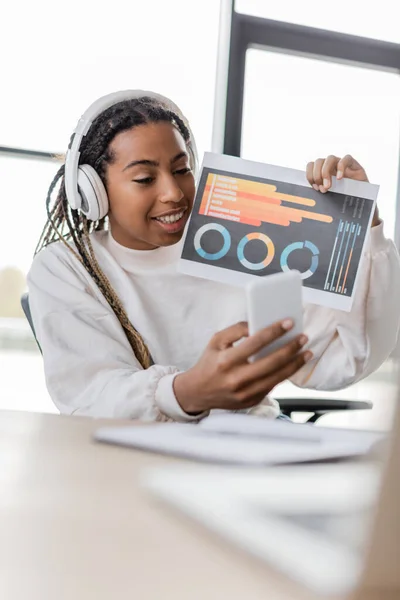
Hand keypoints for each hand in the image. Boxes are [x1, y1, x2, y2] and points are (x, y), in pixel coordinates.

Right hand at [173, 320, 311, 413]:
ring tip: (306, 352)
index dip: (274, 331)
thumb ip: (236, 330)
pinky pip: (273, 385)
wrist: (198, 392)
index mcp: (226, 361)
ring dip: (295, 363)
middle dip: (291, 348)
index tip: (289, 323)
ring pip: (277, 377)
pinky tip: (293, 364)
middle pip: (271, 362)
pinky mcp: (251, 401)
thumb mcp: (215, 341)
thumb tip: (257, 325)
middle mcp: (236, 379)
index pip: (255, 342)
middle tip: (303, 338)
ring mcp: (245, 393)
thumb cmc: (209, 363)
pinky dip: (285, 374)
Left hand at [306, 154, 379, 226]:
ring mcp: (342, 164)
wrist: (362, 204)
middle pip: (318, 161)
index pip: (311, 165)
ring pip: (330, 158)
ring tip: (328, 186)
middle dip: (317, 175)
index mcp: (322, 172)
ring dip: (326, 172)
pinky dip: (341, 167)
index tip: (314, 187)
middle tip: (322, 189)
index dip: (310, 175)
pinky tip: (340, 178)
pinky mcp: (354, 165)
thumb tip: (308, 197)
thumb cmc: (343, 200)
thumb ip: (320, 192)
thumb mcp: (328, 196)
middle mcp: (331, 166)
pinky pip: (346, 159)